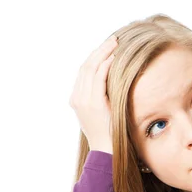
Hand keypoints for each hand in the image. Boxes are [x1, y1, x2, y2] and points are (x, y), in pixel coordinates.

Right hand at [69, 34, 117, 153]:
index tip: (107, 48)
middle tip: (112, 40)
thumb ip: (102, 100)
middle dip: (99, 51)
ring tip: (115, 43)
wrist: (106, 151)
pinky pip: (98, 78)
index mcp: (76, 100)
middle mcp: (77, 98)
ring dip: (104, 53)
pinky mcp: (93, 103)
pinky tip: (114, 57)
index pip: (84, 72)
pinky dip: (106, 65)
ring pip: (90, 69)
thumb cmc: (110, 135)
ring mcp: (83, 100)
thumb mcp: (103, 115)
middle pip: (85, 66)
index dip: (95, 57)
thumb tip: (114, 87)